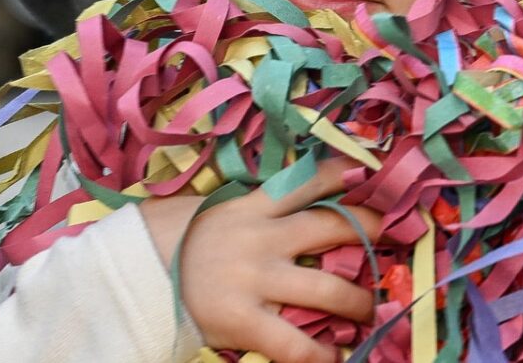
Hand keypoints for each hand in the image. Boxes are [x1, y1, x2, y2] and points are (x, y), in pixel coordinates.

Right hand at [138, 159, 383, 362]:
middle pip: (334, 228)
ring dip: (360, 301)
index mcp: (250, 205)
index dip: (347, 178)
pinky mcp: (244, 321)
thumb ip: (246, 206)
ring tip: (372, 310)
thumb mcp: (206, 209)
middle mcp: (261, 237)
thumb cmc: (164, 241)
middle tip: (396, 248)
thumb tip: (283, 200)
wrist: (126, 275)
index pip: (309, 181)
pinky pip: (296, 343)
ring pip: (329, 287)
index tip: (376, 177)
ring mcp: (255, 280)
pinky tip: (338, 357)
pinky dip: (322, 354)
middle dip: (374, 237)